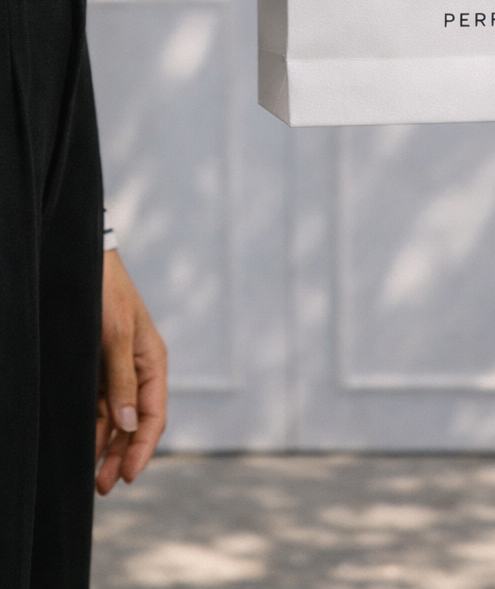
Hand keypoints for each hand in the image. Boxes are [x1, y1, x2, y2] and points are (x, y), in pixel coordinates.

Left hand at [95, 250, 166, 494]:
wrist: (85, 265)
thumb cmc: (107, 295)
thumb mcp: (117, 336)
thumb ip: (123, 381)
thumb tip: (130, 425)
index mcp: (153, 362)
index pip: (154, 415)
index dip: (142, 448)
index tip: (126, 476)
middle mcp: (137, 371)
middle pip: (135, 423)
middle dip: (121, 455)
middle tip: (104, 486)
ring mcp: (117, 371)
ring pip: (115, 419)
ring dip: (106, 447)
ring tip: (92, 476)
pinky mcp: (98, 368)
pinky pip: (98, 406)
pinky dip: (93, 428)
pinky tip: (83, 446)